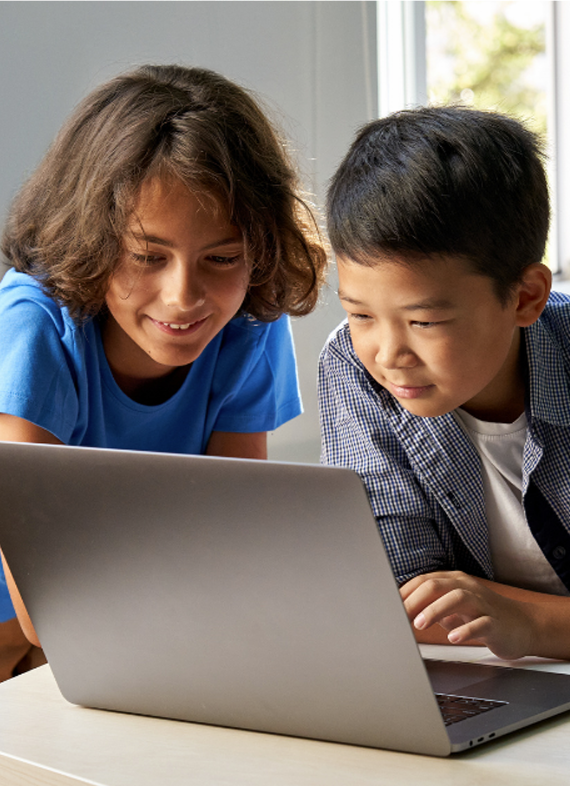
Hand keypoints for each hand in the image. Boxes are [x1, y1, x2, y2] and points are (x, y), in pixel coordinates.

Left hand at [400, 571, 536, 659]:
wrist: (523, 626)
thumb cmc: (483, 616)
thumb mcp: (453, 610)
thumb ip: (431, 608)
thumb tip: (403, 613)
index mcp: (454, 582)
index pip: (424, 581)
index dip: (405, 593)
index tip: (390, 607)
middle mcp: (467, 588)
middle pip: (437, 585)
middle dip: (415, 600)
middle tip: (401, 617)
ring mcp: (483, 604)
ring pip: (458, 598)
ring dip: (436, 610)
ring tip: (420, 624)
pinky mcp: (497, 623)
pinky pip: (481, 623)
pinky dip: (466, 630)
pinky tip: (453, 637)